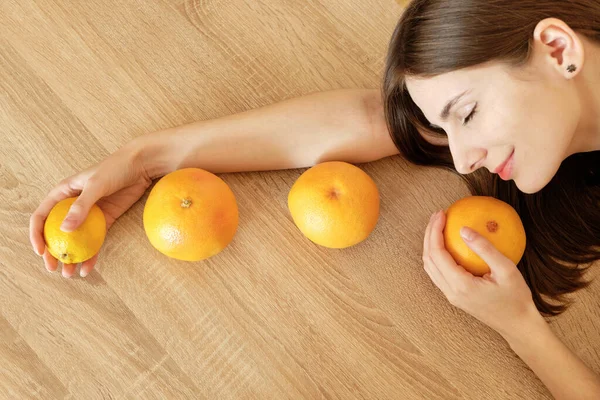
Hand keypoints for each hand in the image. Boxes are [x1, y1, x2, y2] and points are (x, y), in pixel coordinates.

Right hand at [29, 144, 151, 277]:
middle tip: (53, 268)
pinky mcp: (106, 220)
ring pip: (75, 240)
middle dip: (53, 252)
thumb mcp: (95, 185)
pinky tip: (88, 268)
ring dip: (71, 257)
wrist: (141, 166)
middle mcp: (72, 205)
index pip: (41, 217)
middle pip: (56, 232)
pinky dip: (91, 254)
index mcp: (62, 194)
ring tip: (69, 274)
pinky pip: (95, 240)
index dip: (37, 235)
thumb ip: (81, 206)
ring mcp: (89, 214)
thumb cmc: (115, 168)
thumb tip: (64, 229)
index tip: (41, 252)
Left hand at [422, 210, 539, 336]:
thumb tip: (463, 229)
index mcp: (460, 285)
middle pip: (428, 259)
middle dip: (429, 234)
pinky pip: (438, 272)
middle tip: (438, 215)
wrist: (518, 325)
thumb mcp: (506, 270)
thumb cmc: (516, 298)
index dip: (435, 231)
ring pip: (430, 267)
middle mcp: (450, 292)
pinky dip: (437, 255)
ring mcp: (450, 296)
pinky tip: (448, 243)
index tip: (441, 213)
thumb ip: (485, 249)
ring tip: (439, 225)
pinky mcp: (455, 296)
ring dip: (430, 245)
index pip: (437, 254)